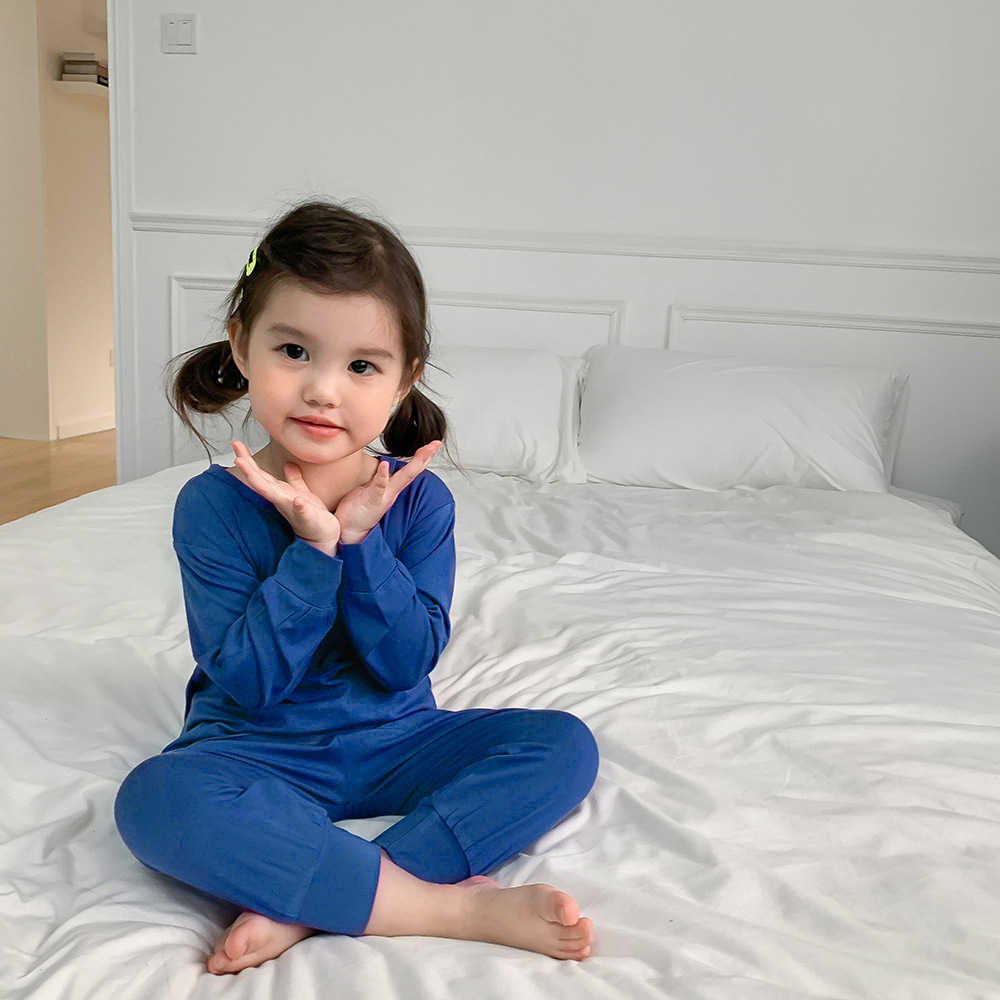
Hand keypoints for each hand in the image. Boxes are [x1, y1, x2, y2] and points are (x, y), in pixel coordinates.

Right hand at [231, 441, 340, 555]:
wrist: (324, 537)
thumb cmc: (312, 516)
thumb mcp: (302, 493)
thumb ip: (294, 480)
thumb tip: (289, 465)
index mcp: (281, 493)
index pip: (261, 474)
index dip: (248, 460)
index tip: (236, 444)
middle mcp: (282, 500)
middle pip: (261, 482)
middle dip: (248, 469)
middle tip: (236, 456)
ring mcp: (293, 510)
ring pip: (275, 495)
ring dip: (263, 485)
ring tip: (251, 474)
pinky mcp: (308, 519)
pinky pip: (302, 512)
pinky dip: (299, 506)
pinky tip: (298, 500)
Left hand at [335, 441, 442, 544]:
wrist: (348, 528)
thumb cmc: (358, 508)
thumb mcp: (372, 489)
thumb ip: (381, 479)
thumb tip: (384, 466)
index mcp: (392, 487)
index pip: (411, 469)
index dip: (423, 456)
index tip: (434, 444)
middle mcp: (392, 491)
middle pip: (412, 471)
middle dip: (425, 457)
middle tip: (437, 444)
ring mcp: (384, 496)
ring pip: (402, 478)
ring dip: (415, 464)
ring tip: (425, 450)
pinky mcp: (372, 501)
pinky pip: (379, 487)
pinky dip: (382, 476)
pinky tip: (385, 464)